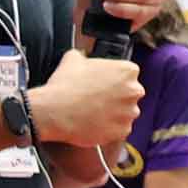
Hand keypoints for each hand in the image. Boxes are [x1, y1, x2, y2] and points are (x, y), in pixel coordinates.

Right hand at [28, 49, 142, 151]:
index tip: (102, 84)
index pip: (127, 74)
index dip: (112, 79)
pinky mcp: (122, 131)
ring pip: (125, 113)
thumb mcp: (71, 60)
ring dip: (113, 113)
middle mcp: (134, 91)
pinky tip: (92, 123)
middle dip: (116, 97)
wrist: (53, 112)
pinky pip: (119, 129)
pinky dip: (108, 128)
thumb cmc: (64, 87)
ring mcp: (129, 113)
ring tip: (92, 113)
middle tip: (96, 99)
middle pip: (129, 94)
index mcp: (127, 71)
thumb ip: (84, 56)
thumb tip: (81, 56)